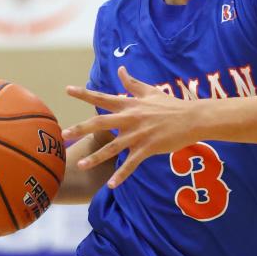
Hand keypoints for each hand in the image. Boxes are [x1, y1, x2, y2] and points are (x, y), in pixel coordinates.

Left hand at [64, 67, 200, 187]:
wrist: (192, 118)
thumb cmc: (171, 105)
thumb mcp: (150, 91)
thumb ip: (132, 83)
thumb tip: (121, 70)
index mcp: (129, 105)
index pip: (102, 97)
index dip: (84, 93)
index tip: (67, 90)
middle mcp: (130, 119)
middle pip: (100, 123)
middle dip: (81, 128)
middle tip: (64, 134)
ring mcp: (138, 135)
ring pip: (112, 148)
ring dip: (95, 157)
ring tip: (80, 165)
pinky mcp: (148, 148)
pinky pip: (131, 164)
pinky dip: (121, 175)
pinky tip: (111, 185)